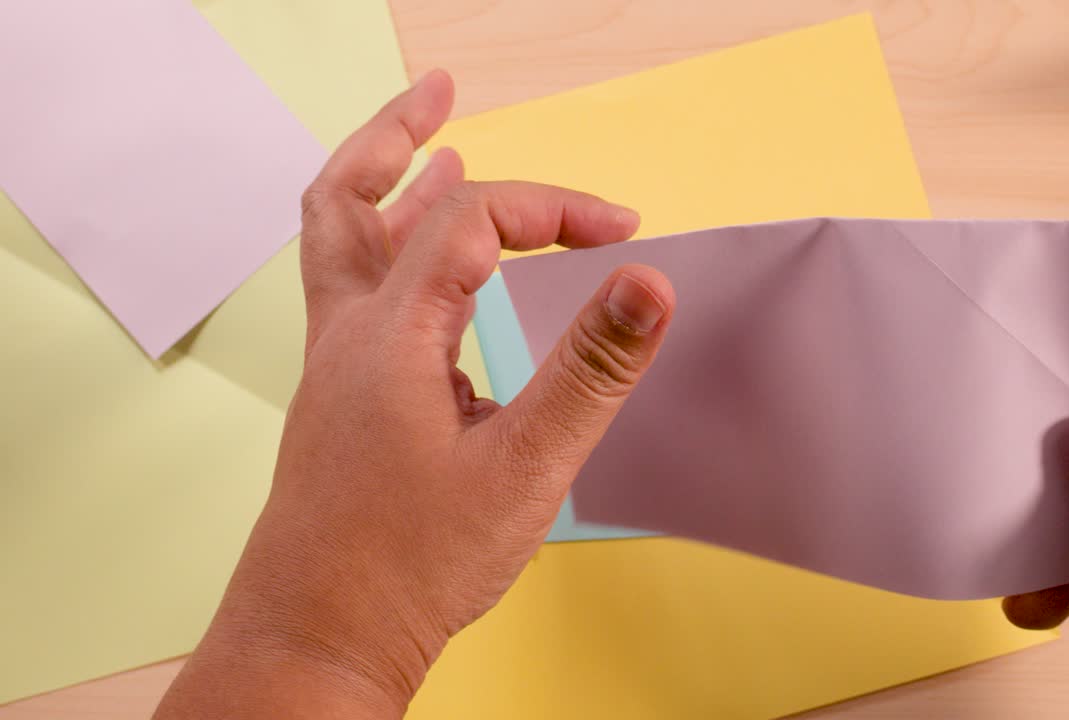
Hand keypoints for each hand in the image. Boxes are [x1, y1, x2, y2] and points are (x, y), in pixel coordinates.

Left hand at [154, 70, 674, 718]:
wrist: (319, 639)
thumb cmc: (408, 566)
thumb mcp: (525, 466)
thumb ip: (590, 370)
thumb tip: (645, 285)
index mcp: (390, 335)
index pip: (473, 222)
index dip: (555, 207)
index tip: (621, 230)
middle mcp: (348, 336)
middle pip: (349, 197)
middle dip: (399, 134)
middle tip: (438, 94)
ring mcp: (335, 368)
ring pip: (339, 242)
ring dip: (382, 184)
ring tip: (428, 151)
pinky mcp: (341, 400)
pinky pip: (354, 294)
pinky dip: (389, 253)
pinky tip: (430, 279)